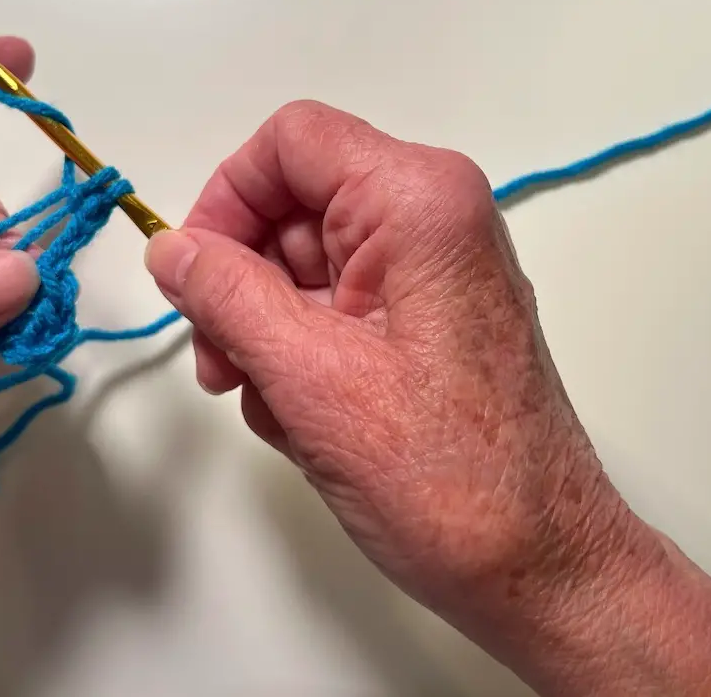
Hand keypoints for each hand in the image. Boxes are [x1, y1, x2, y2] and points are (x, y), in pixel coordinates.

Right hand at [144, 102, 650, 663]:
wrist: (542, 568)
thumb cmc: (442, 478)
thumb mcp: (311, 379)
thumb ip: (227, 297)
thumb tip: (169, 246)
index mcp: (420, 200)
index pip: (291, 142)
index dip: (226, 198)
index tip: (193, 279)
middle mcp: (435, 217)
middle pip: (295, 207)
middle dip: (243, 285)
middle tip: (223, 370)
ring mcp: (436, 272)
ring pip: (307, 266)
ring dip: (268, 335)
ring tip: (279, 411)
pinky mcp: (432, 320)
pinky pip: (339, 309)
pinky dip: (305, 358)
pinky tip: (310, 423)